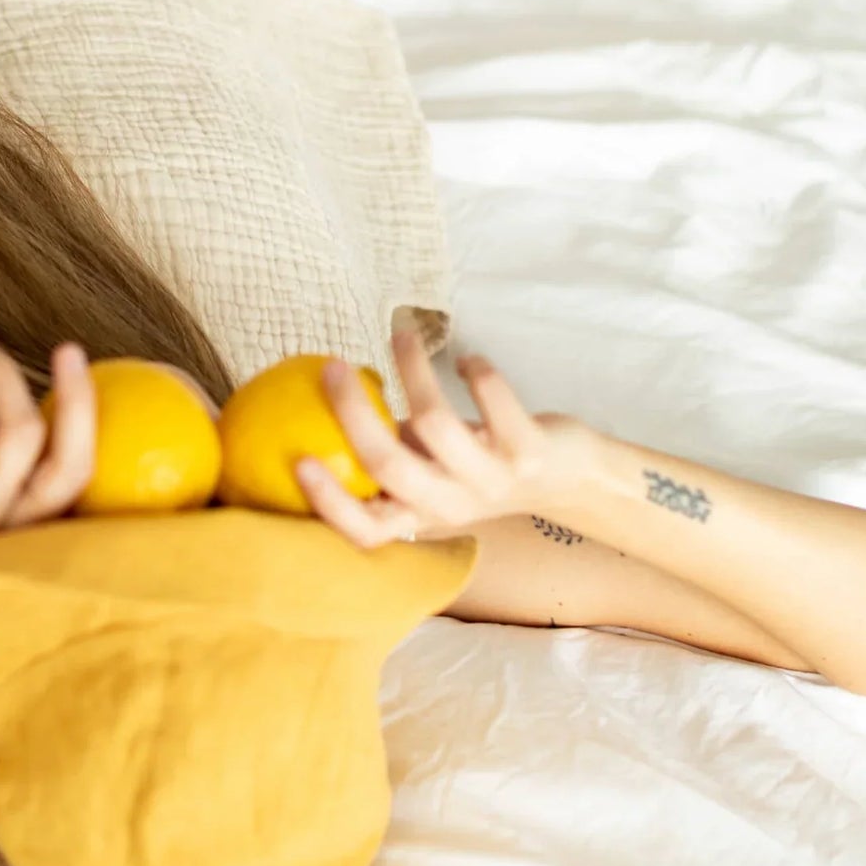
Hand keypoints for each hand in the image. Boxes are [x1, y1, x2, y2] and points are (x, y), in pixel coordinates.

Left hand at [0, 332, 94, 537]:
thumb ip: (16, 426)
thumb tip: (64, 383)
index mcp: (17, 512)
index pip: (78, 475)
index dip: (89, 415)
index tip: (78, 357)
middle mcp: (3, 523)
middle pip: (70, 464)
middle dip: (78, 398)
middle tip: (67, 346)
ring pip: (22, 428)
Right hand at [296, 329, 588, 546]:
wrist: (567, 478)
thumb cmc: (478, 464)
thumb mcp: (430, 470)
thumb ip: (388, 449)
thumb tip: (328, 402)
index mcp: (418, 516)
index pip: (366, 530)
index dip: (330, 503)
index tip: (298, 460)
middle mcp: (451, 506)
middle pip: (389, 466)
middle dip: (352, 411)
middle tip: (330, 366)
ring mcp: (491, 481)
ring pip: (435, 423)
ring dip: (412, 371)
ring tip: (401, 335)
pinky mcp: (529, 452)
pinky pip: (492, 401)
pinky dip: (474, 372)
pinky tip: (465, 360)